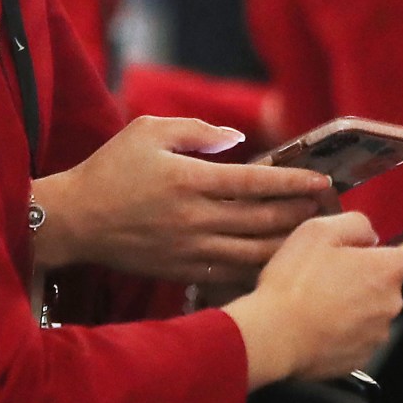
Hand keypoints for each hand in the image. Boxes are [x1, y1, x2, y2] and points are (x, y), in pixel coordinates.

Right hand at [33, 117, 331, 285]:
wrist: (75, 221)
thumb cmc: (110, 169)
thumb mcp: (148, 130)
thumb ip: (197, 130)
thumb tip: (237, 139)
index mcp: (189, 179)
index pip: (255, 182)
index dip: (293, 181)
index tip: (320, 179)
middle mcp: (194, 217)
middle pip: (263, 219)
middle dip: (300, 212)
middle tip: (327, 206)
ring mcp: (190, 249)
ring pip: (254, 251)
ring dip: (287, 242)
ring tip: (312, 233)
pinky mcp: (183, 271)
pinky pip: (233, 272)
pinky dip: (260, 266)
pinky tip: (279, 260)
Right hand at [224, 212, 402, 386]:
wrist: (273, 336)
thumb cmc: (294, 284)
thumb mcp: (318, 231)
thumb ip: (355, 224)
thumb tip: (368, 236)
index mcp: (386, 270)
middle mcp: (390, 303)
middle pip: (389, 284)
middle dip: (366, 278)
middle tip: (330, 275)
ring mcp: (377, 334)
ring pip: (371, 311)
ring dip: (352, 305)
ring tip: (317, 302)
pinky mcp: (360, 358)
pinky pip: (357, 337)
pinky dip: (341, 330)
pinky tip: (316, 324)